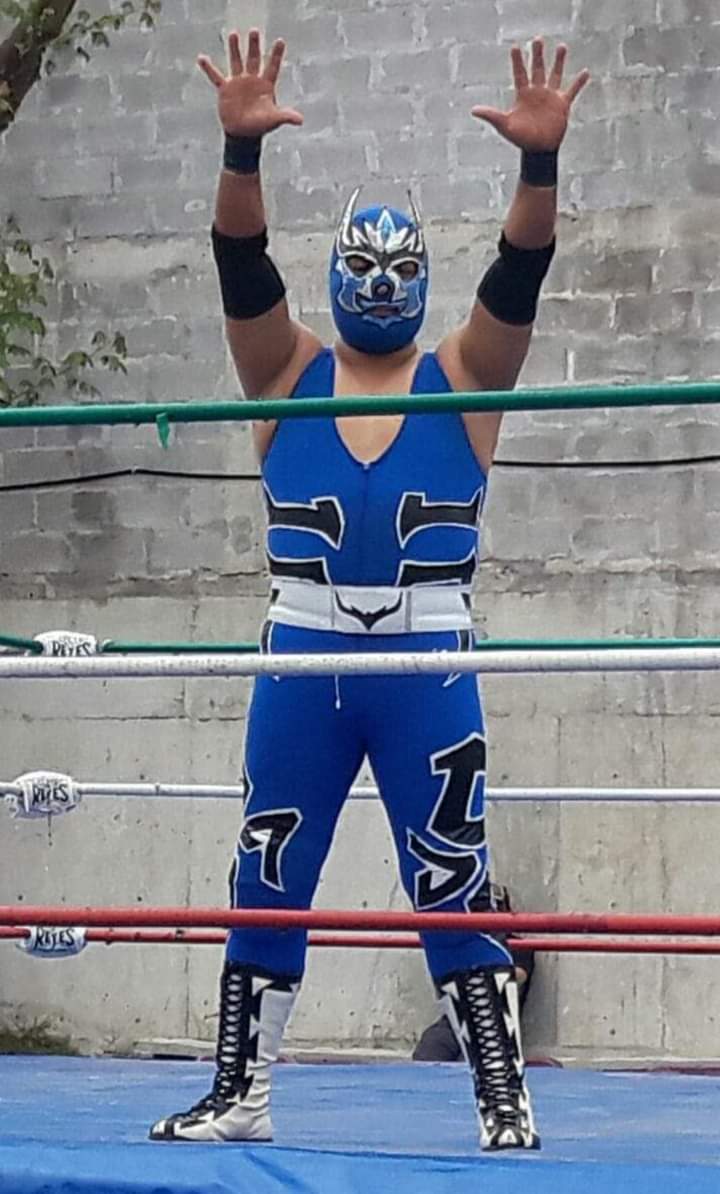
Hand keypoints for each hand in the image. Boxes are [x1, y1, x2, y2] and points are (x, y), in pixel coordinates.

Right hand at [198, 29, 302, 137]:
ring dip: (235, 49)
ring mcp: (238, 83)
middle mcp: (252, 80)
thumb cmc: (260, 126)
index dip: (276, 55)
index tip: (280, 41)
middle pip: (254, 59)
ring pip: (236, 62)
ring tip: (233, 34)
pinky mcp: (225, 89)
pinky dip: (208, 68)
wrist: (243, 134)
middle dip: (254, 46)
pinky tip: (202, 58)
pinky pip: (216, 76)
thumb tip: (300, 120)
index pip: (272, 67)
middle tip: (254, 31)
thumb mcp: (274, 120)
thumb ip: (286, 116)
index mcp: (265, 85)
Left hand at [471, 37, 588, 151]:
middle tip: (537, 39)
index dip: (517, 61)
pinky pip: (572, 90)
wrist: (538, 150)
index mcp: (523, 95)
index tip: (514, 47)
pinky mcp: (562, 104)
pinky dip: (579, 83)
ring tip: (562, 46)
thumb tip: (473, 110)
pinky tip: (586, 72)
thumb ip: (491, 115)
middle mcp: (537, 92)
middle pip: (537, 69)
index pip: (519, 73)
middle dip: (537, 54)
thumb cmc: (521, 139)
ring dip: (558, 61)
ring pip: (555, 74)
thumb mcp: (505, 125)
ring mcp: (550, 97)